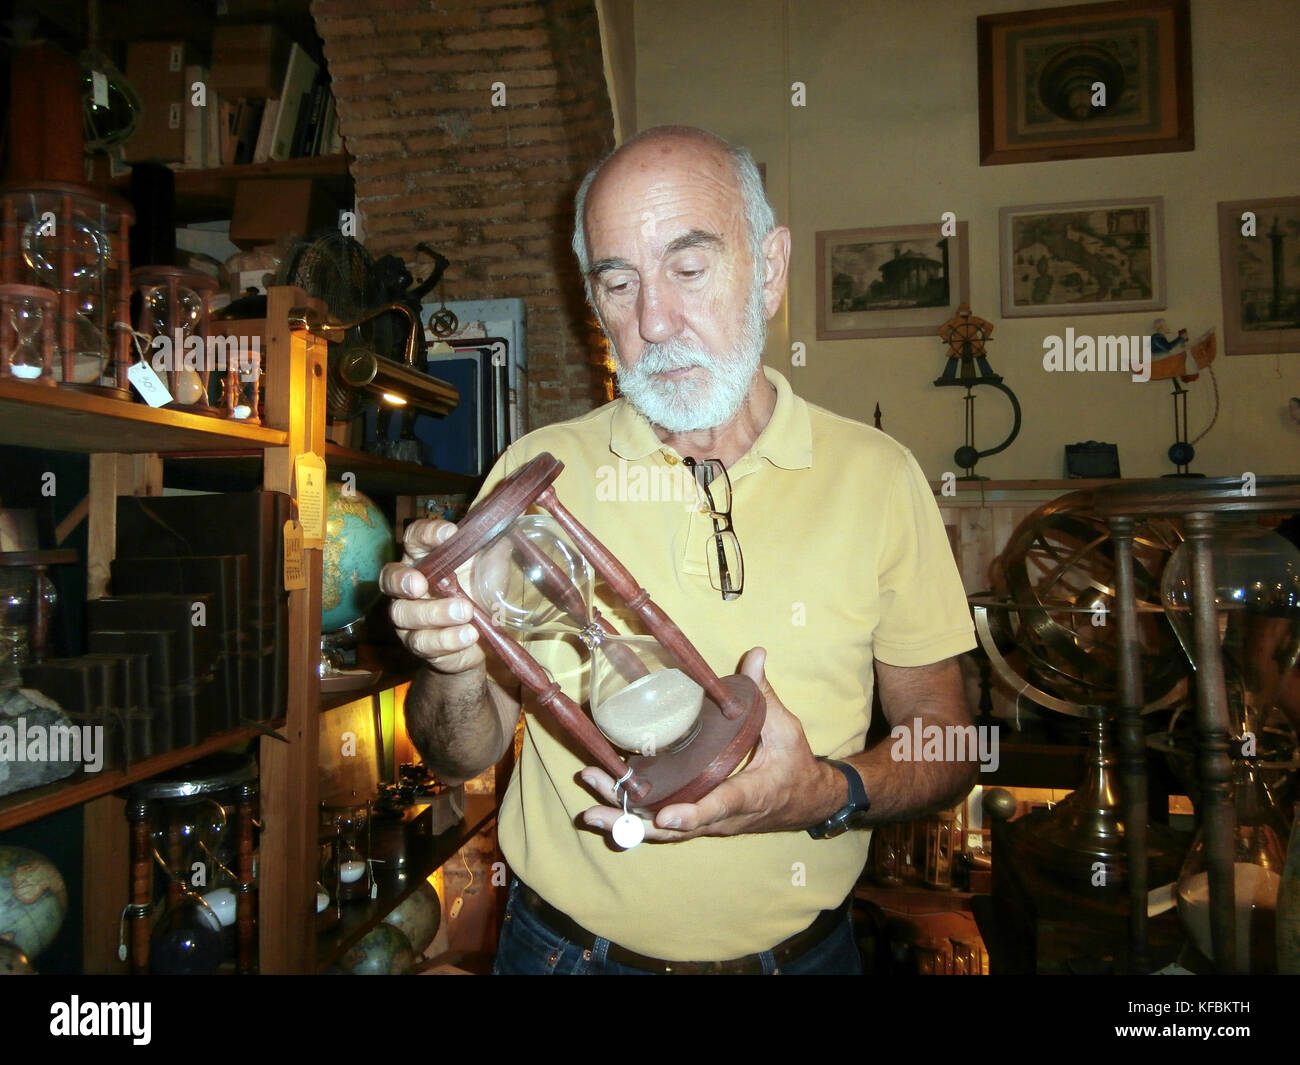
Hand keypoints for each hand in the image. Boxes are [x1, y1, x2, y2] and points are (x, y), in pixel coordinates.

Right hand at [379, 518, 482, 674]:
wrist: (483, 636)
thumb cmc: (480, 591)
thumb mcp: (491, 563)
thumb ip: (494, 540)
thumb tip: (511, 515)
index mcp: (424, 558)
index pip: (413, 538)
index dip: (426, 533)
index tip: (449, 533)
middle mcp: (409, 586)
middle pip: (390, 578)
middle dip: (402, 580)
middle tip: (421, 584)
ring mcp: (410, 618)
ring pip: (404, 614)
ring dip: (434, 613)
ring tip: (466, 612)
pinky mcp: (421, 645)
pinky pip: (425, 643)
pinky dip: (448, 639)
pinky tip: (470, 634)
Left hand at [577, 648, 844, 841]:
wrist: (805, 801)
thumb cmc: (795, 764)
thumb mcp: (785, 728)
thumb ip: (764, 695)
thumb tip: (756, 655)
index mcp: (751, 793)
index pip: (720, 804)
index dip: (693, 813)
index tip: (665, 816)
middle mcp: (725, 817)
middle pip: (676, 828)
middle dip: (633, 821)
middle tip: (595, 808)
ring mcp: (710, 824)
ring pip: (664, 833)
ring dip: (625, 822)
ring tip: (589, 807)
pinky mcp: (700, 823)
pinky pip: (664, 828)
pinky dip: (634, 820)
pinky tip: (606, 804)